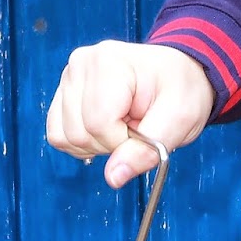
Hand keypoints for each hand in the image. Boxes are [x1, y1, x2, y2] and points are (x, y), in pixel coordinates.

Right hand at [46, 40, 213, 187]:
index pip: (98, 123)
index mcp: (109, 63)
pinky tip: (105, 130)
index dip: (122, 140)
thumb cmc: (181, 90)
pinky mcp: (63, 94)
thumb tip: (113, 178)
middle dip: (110, 144)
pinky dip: (82, 143)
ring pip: (64, 137)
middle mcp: (81, 64)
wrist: (177, 75)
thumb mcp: (179, 120)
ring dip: (96, 145)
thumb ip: (146, 151)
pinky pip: (58, 136)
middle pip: (79, 133)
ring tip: (122, 124)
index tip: (143, 127)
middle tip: (135, 125)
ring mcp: (68, 78)